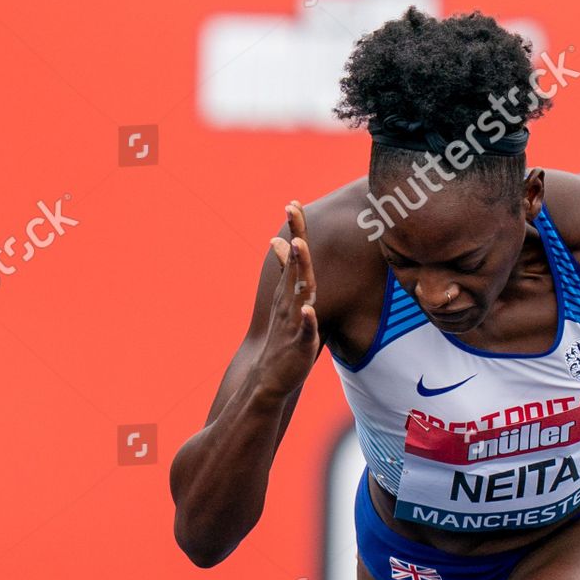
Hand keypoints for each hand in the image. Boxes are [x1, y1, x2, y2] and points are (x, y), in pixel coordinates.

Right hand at [261, 201, 320, 393]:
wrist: (271, 376)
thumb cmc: (285, 337)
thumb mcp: (287, 302)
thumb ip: (288, 273)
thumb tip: (279, 243)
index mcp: (289, 292)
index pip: (294, 256)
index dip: (295, 230)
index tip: (293, 202)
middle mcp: (289, 301)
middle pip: (295, 264)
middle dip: (296, 236)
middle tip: (293, 208)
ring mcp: (294, 320)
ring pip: (298, 292)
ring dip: (299, 269)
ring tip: (301, 247)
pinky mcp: (300, 343)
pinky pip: (304, 330)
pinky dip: (306, 320)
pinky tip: (309, 309)